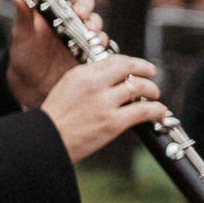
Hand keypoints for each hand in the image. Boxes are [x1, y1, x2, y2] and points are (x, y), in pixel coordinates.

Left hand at [5, 0, 98, 107]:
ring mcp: (79, 33)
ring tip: (89, 30)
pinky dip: (100, 41)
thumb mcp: (21, 34)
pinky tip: (94, 46)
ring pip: (94, 20)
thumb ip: (22, 14)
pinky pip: (100, 41)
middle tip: (80, 13)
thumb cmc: (24, 55)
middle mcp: (67, 18)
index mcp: (49, 8)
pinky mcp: (88, 49)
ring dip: (94, 23)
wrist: (31, 84)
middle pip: (83, 2)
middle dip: (84, 5)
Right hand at [40, 53, 161, 162]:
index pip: (113, 60)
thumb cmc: (52, 121)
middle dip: (145, 69)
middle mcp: (93, 84)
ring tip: (154, 95)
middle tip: (151, 74)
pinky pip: (144, 110)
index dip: (129, 62)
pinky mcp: (113, 122)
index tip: (135, 67)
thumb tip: (110, 81)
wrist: (44, 142)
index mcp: (80, 74)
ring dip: (152, 90)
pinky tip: (159, 111)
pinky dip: (157, 109)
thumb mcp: (65, 90)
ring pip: (140, 87)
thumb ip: (86, 82)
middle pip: (129, 68)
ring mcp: (104, 103)